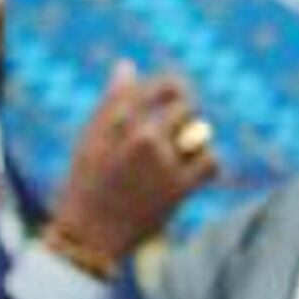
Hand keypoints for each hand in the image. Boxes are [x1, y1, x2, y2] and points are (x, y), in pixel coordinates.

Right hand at [46, 62, 216, 270]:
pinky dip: (207, 167)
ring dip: (196, 144)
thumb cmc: (87, 182)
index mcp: (119, 116)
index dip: (180, 90)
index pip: (168, 84)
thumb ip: (113, 99)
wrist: (88, 234)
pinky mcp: (178, 187)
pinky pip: (211, 162)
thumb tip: (127, 64)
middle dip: (186, 120)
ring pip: (201, 133)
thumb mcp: (91, 135)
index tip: (180, 101)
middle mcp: (141, 133)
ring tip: (180, 159)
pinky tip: (193, 176)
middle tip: (177, 138)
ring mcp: (162, 160)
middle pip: (188, 107)